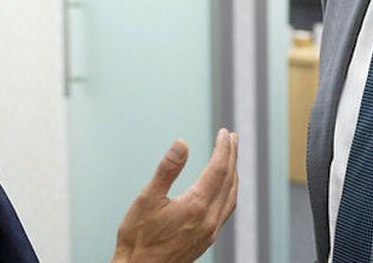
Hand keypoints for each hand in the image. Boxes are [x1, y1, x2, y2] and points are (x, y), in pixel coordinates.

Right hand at [111, 128, 238, 262]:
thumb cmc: (138, 238)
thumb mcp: (147, 198)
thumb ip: (167, 170)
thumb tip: (182, 143)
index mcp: (197, 206)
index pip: (218, 169)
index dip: (223, 148)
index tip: (224, 133)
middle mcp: (209, 219)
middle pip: (229, 180)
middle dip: (232, 156)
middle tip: (231, 138)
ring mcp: (210, 232)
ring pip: (231, 196)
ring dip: (234, 174)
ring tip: (231, 158)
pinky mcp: (206, 240)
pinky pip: (226, 210)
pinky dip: (229, 192)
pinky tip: (223, 189)